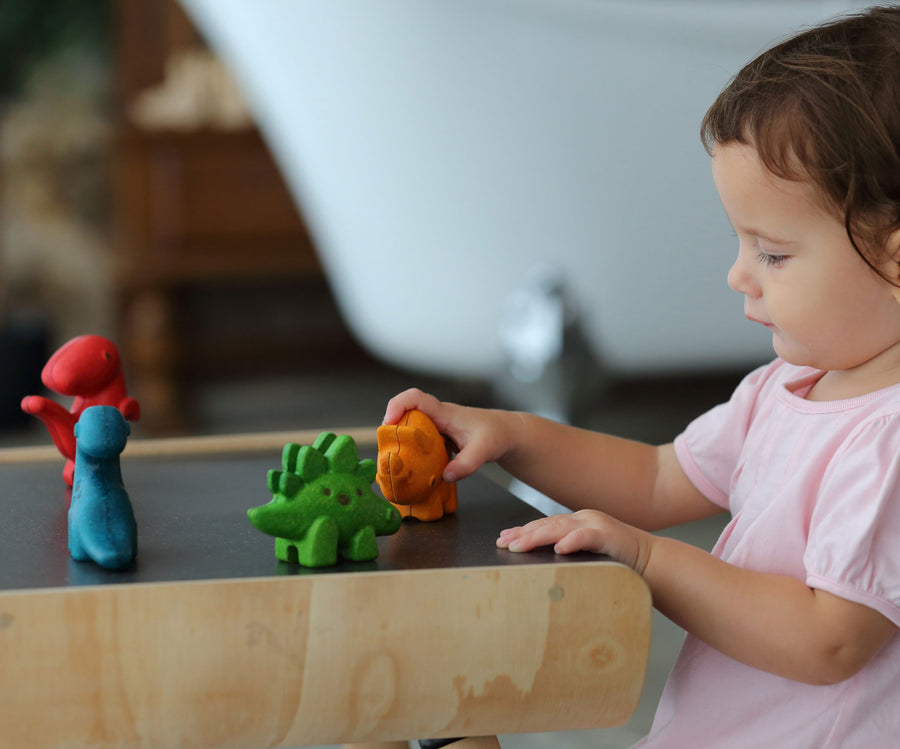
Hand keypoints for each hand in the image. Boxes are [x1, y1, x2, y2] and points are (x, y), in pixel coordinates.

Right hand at [382, 388, 520, 481]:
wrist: (506, 433)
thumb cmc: (496, 435)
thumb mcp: (484, 451)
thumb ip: (466, 464)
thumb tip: (444, 476)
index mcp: (444, 413)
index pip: (415, 398)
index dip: (397, 406)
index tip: (389, 423)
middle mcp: (437, 417)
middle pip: (405, 412)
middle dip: (392, 427)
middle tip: (386, 449)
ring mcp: (437, 427)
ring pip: (410, 427)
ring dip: (400, 440)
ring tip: (394, 459)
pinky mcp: (438, 438)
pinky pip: (418, 439)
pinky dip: (412, 450)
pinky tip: (412, 467)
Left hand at [496, 509, 653, 574]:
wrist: (654, 563)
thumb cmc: (620, 564)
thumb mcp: (587, 558)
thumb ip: (568, 557)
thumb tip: (541, 570)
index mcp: (577, 523)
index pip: (544, 525)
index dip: (522, 532)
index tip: (502, 540)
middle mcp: (584, 519)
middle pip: (546, 524)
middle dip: (522, 534)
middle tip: (502, 543)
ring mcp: (597, 524)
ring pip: (560, 528)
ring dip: (537, 537)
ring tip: (518, 546)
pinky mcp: (610, 535)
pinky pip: (586, 536)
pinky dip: (571, 541)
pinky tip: (558, 548)